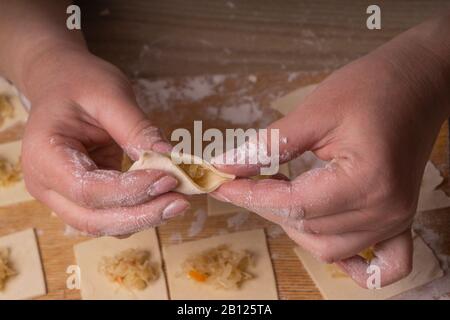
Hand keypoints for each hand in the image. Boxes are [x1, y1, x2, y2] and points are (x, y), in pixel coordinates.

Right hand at [21, 47, 189, 235]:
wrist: (61, 83)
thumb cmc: (80, 83)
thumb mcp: (111, 96)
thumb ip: (138, 130)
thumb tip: (172, 160)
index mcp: (44, 154)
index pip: (87, 189)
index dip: (131, 190)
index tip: (169, 179)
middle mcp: (45, 184)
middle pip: (93, 219)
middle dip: (141, 215)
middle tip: (180, 202)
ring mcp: (61, 195)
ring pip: (102, 224)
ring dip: (142, 218)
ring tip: (176, 200)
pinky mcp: (80, 198)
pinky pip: (109, 214)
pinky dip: (137, 211)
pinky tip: (162, 197)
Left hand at [213, 29, 448, 286]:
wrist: (418, 81)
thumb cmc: (370, 87)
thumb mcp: (314, 112)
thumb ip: (268, 145)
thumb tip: (225, 166)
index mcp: (365, 181)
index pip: (293, 204)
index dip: (251, 195)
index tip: (220, 184)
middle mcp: (383, 210)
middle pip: (307, 227)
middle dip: (266, 207)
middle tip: (241, 183)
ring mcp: (395, 219)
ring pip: (329, 248)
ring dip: (296, 228)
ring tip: (277, 197)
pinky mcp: (400, 217)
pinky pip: (382, 264)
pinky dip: (353, 264)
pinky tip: (328, 242)